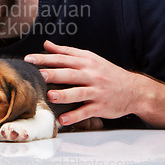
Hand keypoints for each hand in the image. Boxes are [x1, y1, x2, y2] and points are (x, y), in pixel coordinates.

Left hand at [25, 41, 164, 127]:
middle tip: (39, 74)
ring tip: (50, 96)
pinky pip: (87, 112)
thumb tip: (46, 44)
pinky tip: (63, 119)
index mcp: (86, 62)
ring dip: (65, 95)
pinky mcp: (101, 107)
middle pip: (71, 74)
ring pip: (79, 93)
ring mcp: (97, 92)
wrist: (135, 90)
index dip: (46, 58)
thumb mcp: (89, 58)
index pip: (63, 58)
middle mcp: (91, 75)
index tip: (29, 59)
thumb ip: (66, 52)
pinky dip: (75, 116)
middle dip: (55, 74)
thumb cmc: (107, 73)